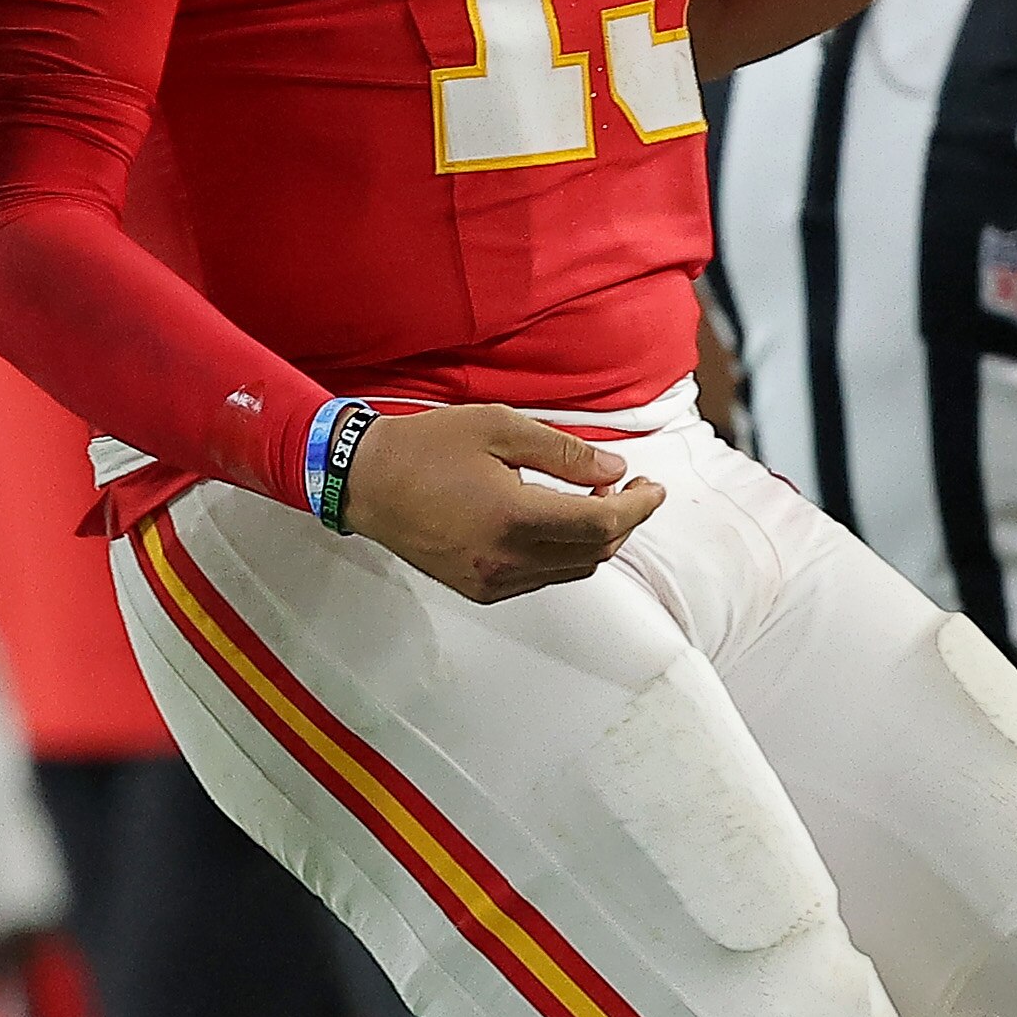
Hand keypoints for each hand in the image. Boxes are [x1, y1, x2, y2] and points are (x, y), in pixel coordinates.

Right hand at [334, 404, 665, 602]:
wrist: (362, 480)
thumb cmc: (424, 446)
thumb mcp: (497, 427)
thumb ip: (563, 452)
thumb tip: (614, 472)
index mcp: (514, 517)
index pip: (603, 524)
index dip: (639, 507)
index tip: (654, 487)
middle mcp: (506, 559)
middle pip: (594, 552)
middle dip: (623, 522)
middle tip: (629, 489)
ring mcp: (491, 580)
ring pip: (572, 570)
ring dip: (593, 539)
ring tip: (592, 502)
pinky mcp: (478, 589)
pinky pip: (541, 577)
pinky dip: (561, 554)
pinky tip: (553, 523)